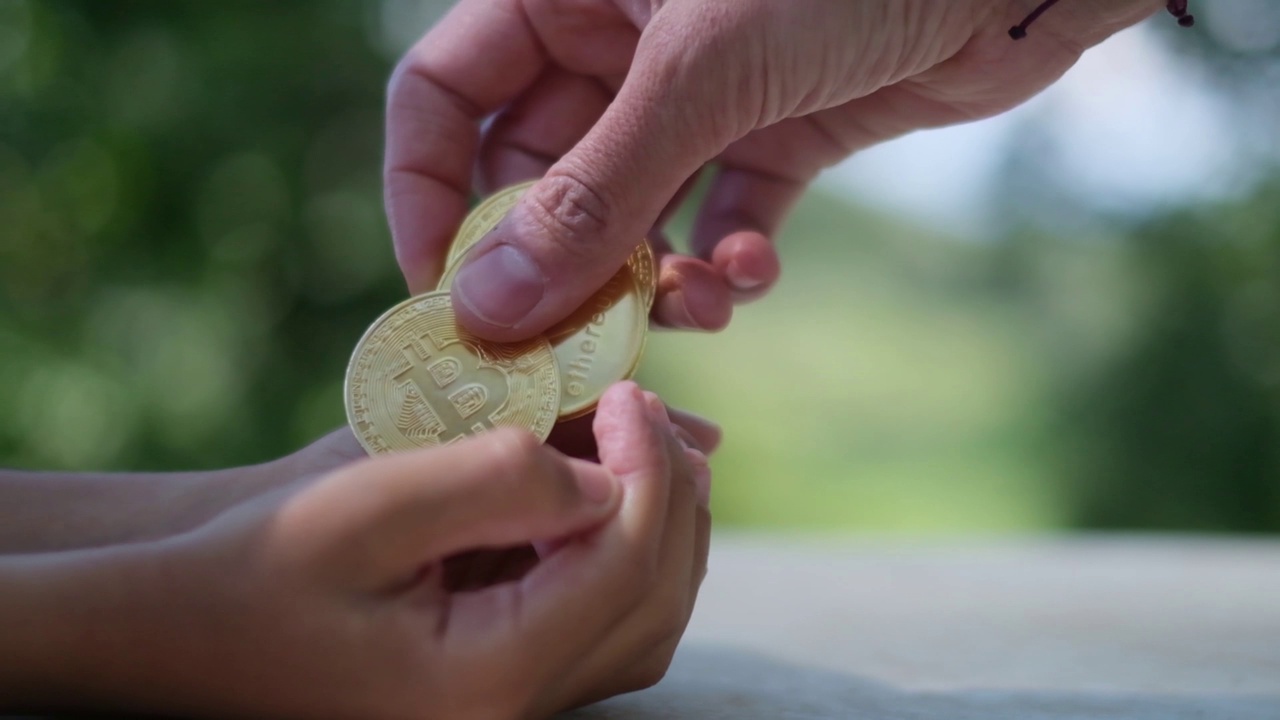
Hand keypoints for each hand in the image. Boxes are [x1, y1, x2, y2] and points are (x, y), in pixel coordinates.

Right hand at [9, 383, 714, 718]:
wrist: (180, 623)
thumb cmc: (250, 564)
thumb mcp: (364, 502)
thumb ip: (498, 477)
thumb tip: (609, 469)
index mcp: (485, 681)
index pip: (624, 569)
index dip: (649, 470)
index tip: (630, 388)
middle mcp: (514, 712)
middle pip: (652, 604)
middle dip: (671, 498)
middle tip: (651, 409)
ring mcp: (510, 706)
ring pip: (642, 622)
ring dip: (661, 528)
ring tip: (645, 441)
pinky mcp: (500, 678)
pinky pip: (599, 621)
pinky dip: (622, 550)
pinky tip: (606, 485)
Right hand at [384, 0, 1164, 339]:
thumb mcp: (700, 74)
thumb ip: (593, 193)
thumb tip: (485, 303)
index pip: (443, 95)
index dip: (426, 191)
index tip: (444, 293)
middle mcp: (616, 44)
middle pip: (537, 176)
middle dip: (564, 263)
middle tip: (581, 338)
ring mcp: (695, 94)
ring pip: (632, 216)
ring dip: (652, 277)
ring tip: (695, 305)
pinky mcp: (772, 134)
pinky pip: (720, 218)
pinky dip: (730, 261)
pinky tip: (756, 271)